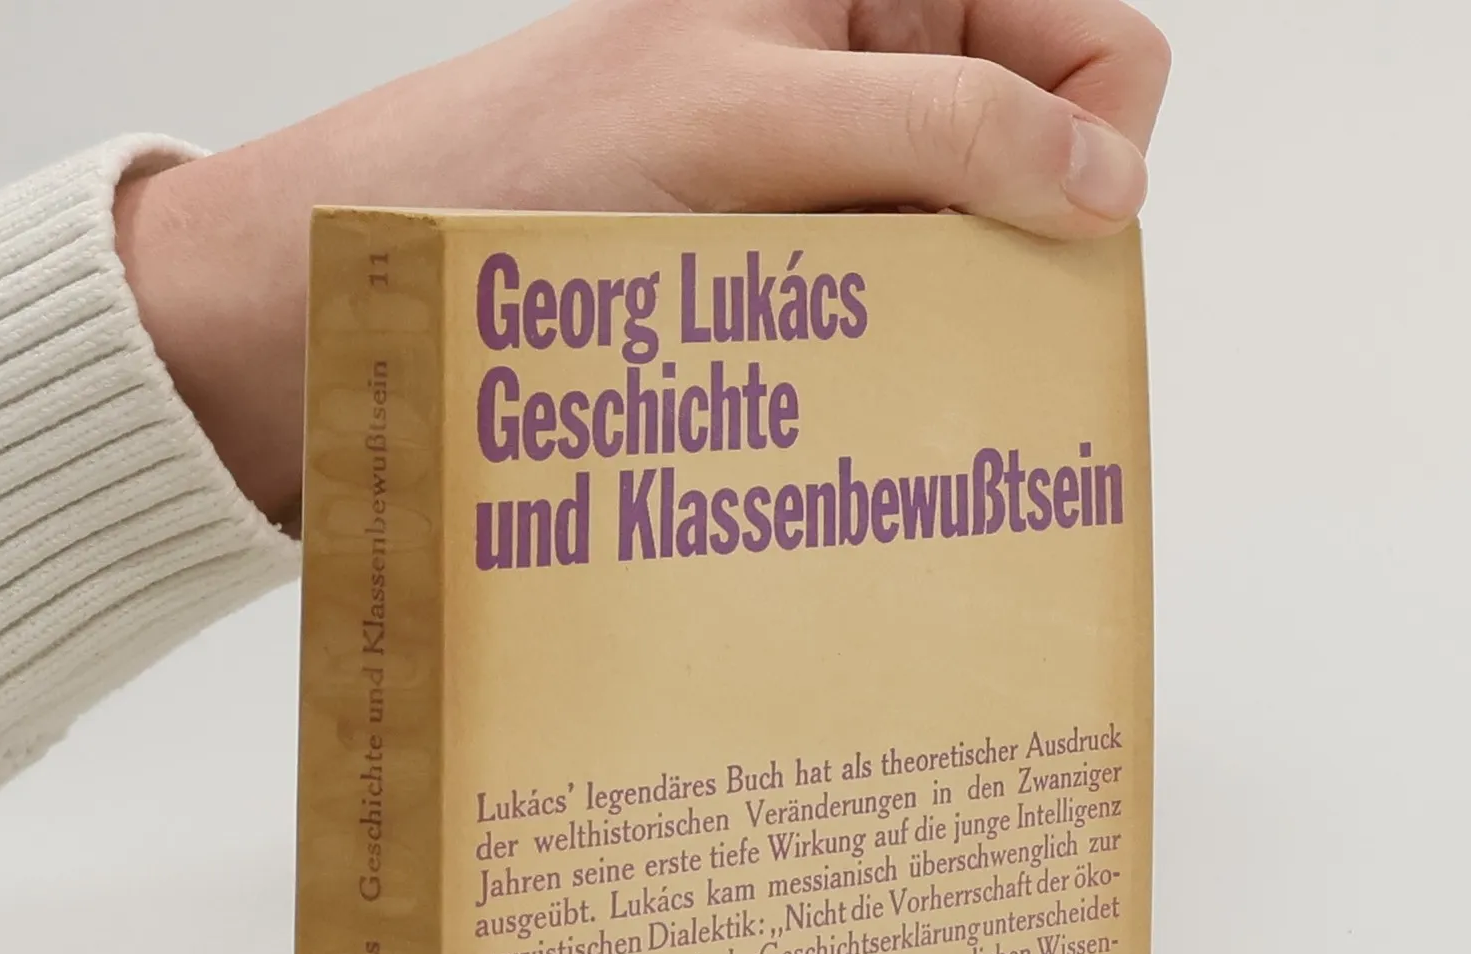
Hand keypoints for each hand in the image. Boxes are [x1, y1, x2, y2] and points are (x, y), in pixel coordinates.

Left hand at [117, 0, 1170, 525]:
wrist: (365, 289)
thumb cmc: (516, 167)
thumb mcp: (743, 115)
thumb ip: (942, 128)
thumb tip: (1105, 181)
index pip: (1089, 39)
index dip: (1096, 136)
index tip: (1053, 231)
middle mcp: (857, 73)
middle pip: (1039, 155)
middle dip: (1018, 241)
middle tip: (938, 315)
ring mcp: (821, 187)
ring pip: (966, 254)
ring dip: (941, 322)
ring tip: (857, 365)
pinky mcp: (777, 285)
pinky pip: (886, 325)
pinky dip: (878, 368)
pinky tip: (827, 398)